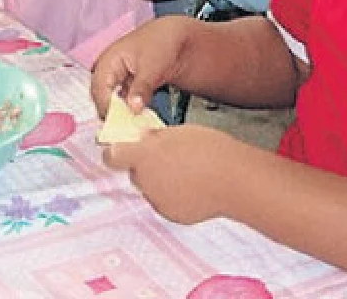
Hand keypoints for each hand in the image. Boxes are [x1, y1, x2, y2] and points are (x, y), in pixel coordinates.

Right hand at [90, 16, 194, 118]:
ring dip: (121, 115)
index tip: (120, 123)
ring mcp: (116, 81)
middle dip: (112, 114)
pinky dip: (129, 113)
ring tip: (133, 127)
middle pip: (101, 99)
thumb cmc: (160, 44)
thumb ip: (141, 88)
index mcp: (107, 61)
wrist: (175, 38)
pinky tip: (139, 121)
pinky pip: (122, 105)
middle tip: (127, 129)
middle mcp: (107, 72)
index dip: (107, 107)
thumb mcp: (152, 66)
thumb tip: (133, 109)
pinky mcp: (126, 89)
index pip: (99, 89)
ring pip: (111, 104)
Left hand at [102, 123, 236, 223]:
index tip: (121, 150)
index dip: (115, 153)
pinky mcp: (171, 214)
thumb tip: (143, 141)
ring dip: (159, 181)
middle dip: (144, 166)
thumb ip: (154, 139)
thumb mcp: (177, 132)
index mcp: (144, 156)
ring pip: (150, 188)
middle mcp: (146, 180)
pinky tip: (192, 187)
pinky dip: (173, 196)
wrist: (234, 180)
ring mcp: (157, 199)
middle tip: (166, 158)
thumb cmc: (210, 150)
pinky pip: (165, 202)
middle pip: (134, 172)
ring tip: (185, 172)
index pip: (111, 157)